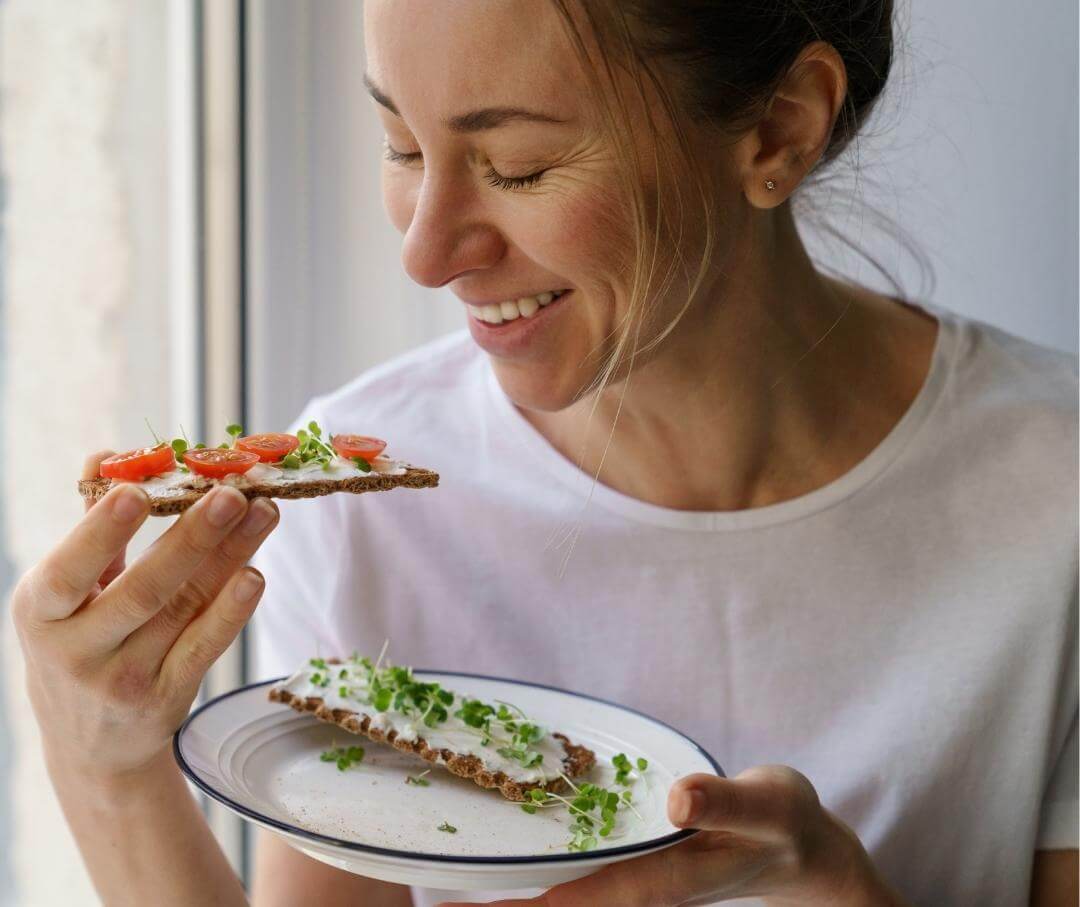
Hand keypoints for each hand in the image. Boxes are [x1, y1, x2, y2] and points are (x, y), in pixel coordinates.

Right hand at [11, 451, 278, 785]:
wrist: (90, 747)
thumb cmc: (77, 642)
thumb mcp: (63, 595)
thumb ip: (90, 527)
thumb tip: (106, 455)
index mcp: (42, 612)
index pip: (69, 572)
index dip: (101, 532)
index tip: (137, 491)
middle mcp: (79, 650)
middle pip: (144, 590)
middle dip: (192, 539)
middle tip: (232, 494)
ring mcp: (126, 679)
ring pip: (185, 610)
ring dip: (230, 557)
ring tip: (264, 512)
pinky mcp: (167, 698)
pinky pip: (205, 647)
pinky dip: (231, 612)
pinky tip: (254, 574)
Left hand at [440, 766, 906, 906]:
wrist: (797, 847)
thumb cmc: (782, 824)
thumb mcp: (765, 807)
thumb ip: (724, 804)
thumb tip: (676, 799)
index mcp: (660, 878)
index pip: (575, 901)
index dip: (520, 906)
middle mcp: (634, 885)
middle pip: (552, 905)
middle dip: (494, 906)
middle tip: (428, 900)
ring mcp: (630, 875)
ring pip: (557, 892)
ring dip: (506, 892)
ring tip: (442, 888)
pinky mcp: (630, 859)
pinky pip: (572, 870)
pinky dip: (534, 868)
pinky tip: (506, 852)